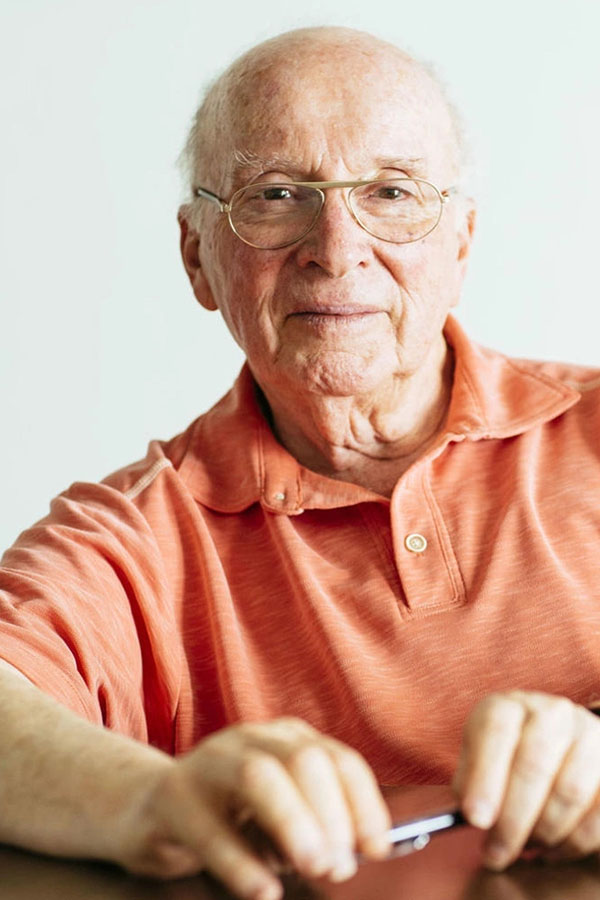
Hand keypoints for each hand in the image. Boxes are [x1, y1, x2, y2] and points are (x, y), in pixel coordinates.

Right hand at [124, 717, 390, 899]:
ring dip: (294, 822)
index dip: (364, 804)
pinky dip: (241, 862)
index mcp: (284, 739)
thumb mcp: (276, 814)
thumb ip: (312, 823)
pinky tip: (263, 891)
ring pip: (259, 776)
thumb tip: (354, 853)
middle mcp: (250, 739)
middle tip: (337, 867)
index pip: (338, 759)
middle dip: (331, 815)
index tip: (377, 848)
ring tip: (313, 867)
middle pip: (304, 760)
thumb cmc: (226, 816)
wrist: (145, 808)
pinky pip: (208, 826)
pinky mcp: (171, 797)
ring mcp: (208, 763)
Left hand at [453, 691, 599, 869]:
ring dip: (545, 832)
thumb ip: (469, 782)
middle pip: (534, 765)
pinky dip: (574, 841)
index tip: (476, 819)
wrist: (552, 741)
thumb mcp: (477, 756)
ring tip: (525, 848)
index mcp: (510, 706)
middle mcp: (552, 713)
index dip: (484, 777)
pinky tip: (552, 850)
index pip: (496, 731)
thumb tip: (473, 817)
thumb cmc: (505, 754)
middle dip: (513, 820)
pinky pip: (599, 813)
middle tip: (496, 852)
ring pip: (570, 792)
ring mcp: (588, 736)